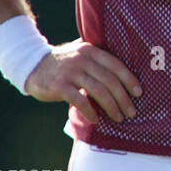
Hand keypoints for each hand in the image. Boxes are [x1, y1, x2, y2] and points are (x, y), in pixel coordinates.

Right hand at [24, 39, 142, 123]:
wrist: (31, 65)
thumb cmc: (63, 63)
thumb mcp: (81, 54)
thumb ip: (99, 59)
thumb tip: (127, 72)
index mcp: (91, 51)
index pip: (116, 65)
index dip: (129, 80)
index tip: (139, 93)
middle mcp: (82, 59)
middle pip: (110, 80)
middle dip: (123, 98)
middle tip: (131, 112)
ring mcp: (70, 72)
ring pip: (98, 91)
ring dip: (111, 107)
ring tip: (118, 117)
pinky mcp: (59, 86)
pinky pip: (80, 101)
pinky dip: (90, 112)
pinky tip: (96, 119)